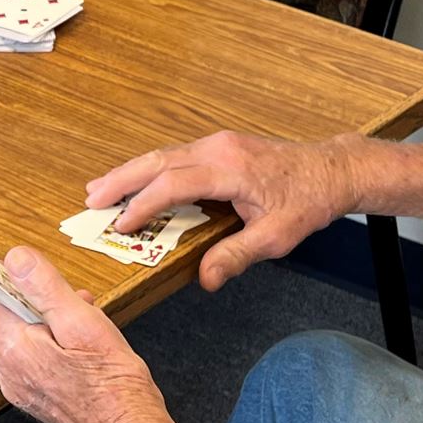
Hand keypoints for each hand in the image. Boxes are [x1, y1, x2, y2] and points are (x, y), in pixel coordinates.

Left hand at [0, 247, 175, 422]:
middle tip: (61, 289)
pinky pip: (31, 357)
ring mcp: (23, 389)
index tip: (20, 264)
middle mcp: (11, 373)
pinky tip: (79, 337)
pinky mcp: (38, 397)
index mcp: (16, 352)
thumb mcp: (83, 324)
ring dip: (41, 316)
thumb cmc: (115, 388)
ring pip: (17, 338)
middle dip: (26, 296)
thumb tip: (16, 258)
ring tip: (79, 310)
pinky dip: (47, 338)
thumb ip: (45, 288)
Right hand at [86, 131, 360, 289]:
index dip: (143, 206)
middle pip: (156, 161)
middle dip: (121, 180)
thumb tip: (205, 278)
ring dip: (131, 173)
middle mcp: (217, 148)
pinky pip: (175, 156)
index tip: (122, 226)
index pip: (172, 184)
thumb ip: (237, 256)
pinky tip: (138, 183)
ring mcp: (217, 144)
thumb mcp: (276, 237)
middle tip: (91, 200)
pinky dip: (151, 170)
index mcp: (229, 168)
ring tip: (102, 191)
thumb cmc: (307, 200)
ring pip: (162, 155)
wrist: (331, 170)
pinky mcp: (219, 147)